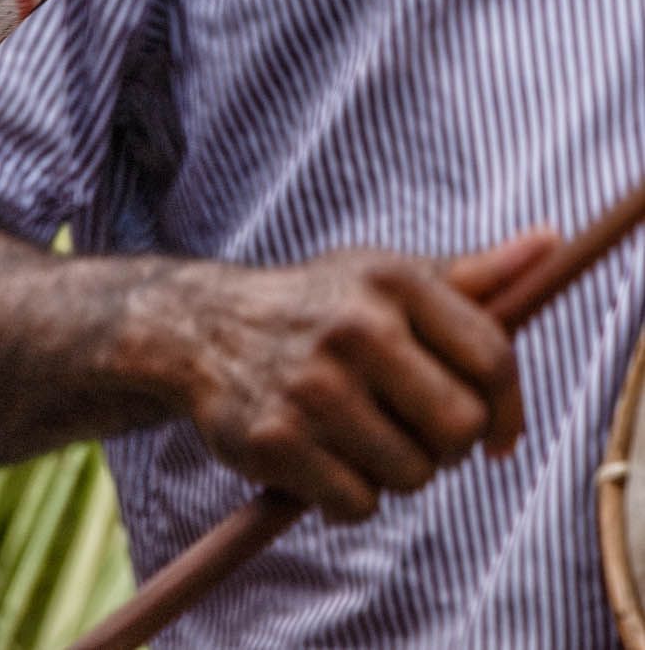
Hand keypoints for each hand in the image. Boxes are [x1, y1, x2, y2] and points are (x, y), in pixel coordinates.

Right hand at [178, 230, 557, 521]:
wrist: (197, 328)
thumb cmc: (315, 307)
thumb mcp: (384, 277)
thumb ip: (471, 275)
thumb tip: (550, 242)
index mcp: (389, 283)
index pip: (492, 359)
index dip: (508, 408)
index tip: (497, 433)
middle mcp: (352, 329)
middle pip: (459, 427)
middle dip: (447, 445)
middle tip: (415, 434)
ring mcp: (310, 387)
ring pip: (412, 474)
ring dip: (395, 472)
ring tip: (359, 440)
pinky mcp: (275, 440)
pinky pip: (358, 505)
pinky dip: (348, 497)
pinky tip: (323, 461)